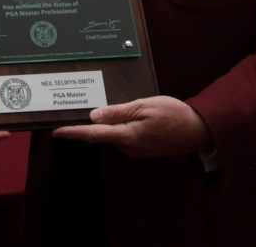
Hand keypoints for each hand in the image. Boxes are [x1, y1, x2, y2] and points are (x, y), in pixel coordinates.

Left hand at [51, 96, 212, 158]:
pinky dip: (119, 127)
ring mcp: (136, 150)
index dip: (73, 133)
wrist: (200, 130)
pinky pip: (124, 136)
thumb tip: (94, 116)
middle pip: (101, 135)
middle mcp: (129, 147)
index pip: (94, 135)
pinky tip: (123, 115)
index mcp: (128, 136)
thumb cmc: (175, 115)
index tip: (56, 131)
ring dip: (106, 124)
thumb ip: (118, 112)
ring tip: (102, 107)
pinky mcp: (142, 148)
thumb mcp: (145, 106)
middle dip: (87, 124)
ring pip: (113, 135)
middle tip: (73, 109)